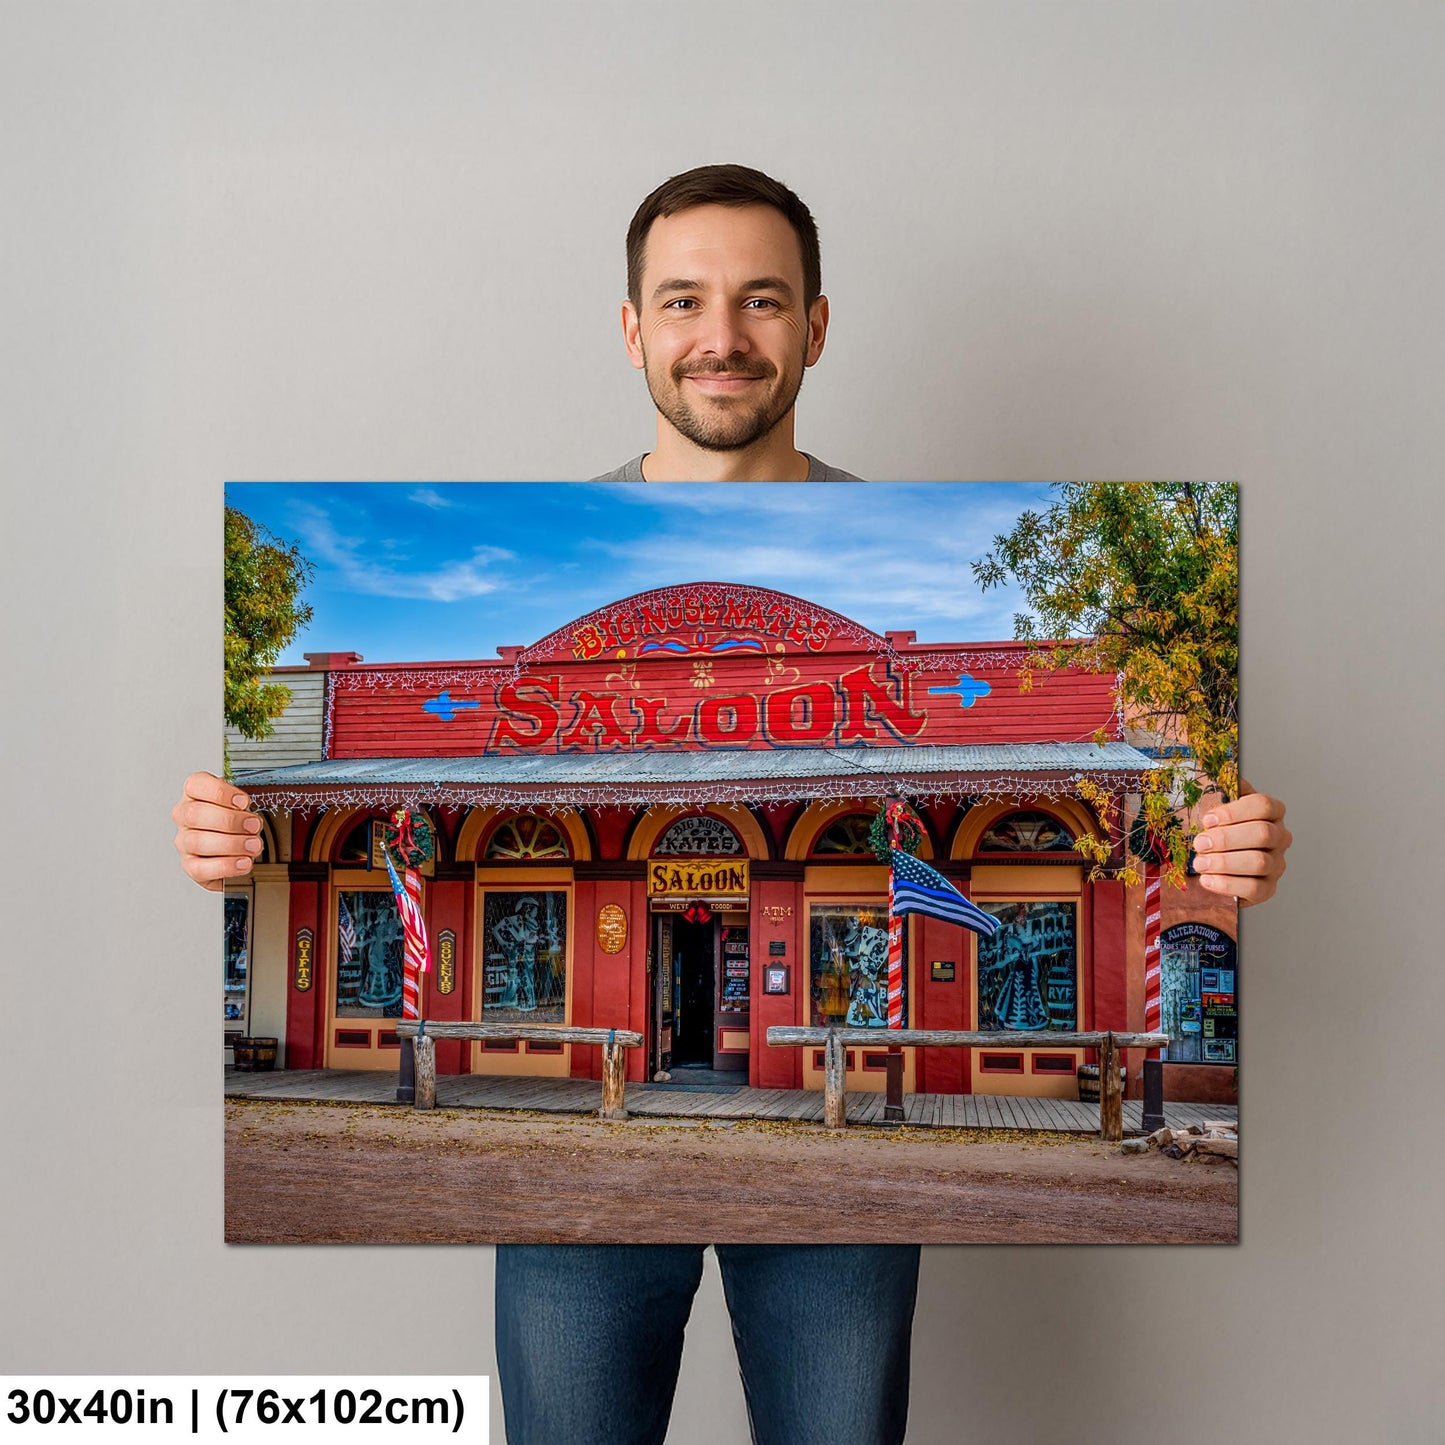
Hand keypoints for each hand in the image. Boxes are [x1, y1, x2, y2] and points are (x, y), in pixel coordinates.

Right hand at [172, 771, 261, 890]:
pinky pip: (201, 868)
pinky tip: (244, 862)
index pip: (196, 784)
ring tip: (254, 845)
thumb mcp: (243, 804)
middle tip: (254, 825)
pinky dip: (226, 866)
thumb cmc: (238, 821)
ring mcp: (185, 841)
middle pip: (195, 814)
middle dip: (230, 820)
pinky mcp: (190, 865)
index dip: (220, 792)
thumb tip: (259, 800)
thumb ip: (245, 801)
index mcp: (195, 794)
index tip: (243, 801)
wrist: (235, 850)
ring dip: (231, 844)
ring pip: (197, 842)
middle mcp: (185, 816)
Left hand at [1191, 779, 1290, 906]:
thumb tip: (1216, 773)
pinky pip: (1254, 888)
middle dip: (1226, 838)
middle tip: (1200, 843)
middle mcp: (1279, 837)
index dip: (1235, 812)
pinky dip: (1227, 884)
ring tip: (1200, 863)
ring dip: (1224, 862)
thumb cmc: (1214, 833)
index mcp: (1270, 812)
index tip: (1208, 819)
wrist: (1210, 866)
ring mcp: (1276, 864)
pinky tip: (1207, 880)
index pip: (1263, 805)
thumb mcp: (1214, 809)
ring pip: (1259, 862)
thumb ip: (1218, 792)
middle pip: (1263, 833)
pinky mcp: (1268, 889)